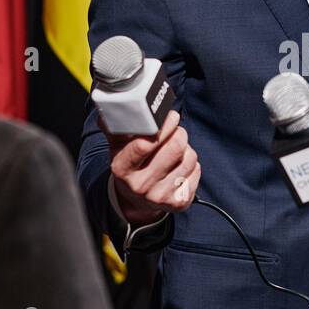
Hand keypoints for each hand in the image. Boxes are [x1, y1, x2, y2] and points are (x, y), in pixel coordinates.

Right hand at [104, 109, 199, 227]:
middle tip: (175, 129)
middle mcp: (140, 185)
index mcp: (122, 169)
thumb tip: (113, 106)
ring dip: (186, 148)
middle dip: (178, 132)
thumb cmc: (130, 165)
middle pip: (174, 147)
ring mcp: (160, 196)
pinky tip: (179, 165)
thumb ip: (116, 125)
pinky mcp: (178, 202)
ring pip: (189, 157)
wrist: (135, 198)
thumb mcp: (118, 146)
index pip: (144, 145)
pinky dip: (191, 164)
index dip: (161, 127)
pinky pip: (196, 170)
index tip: (169, 116)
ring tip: (175, 149)